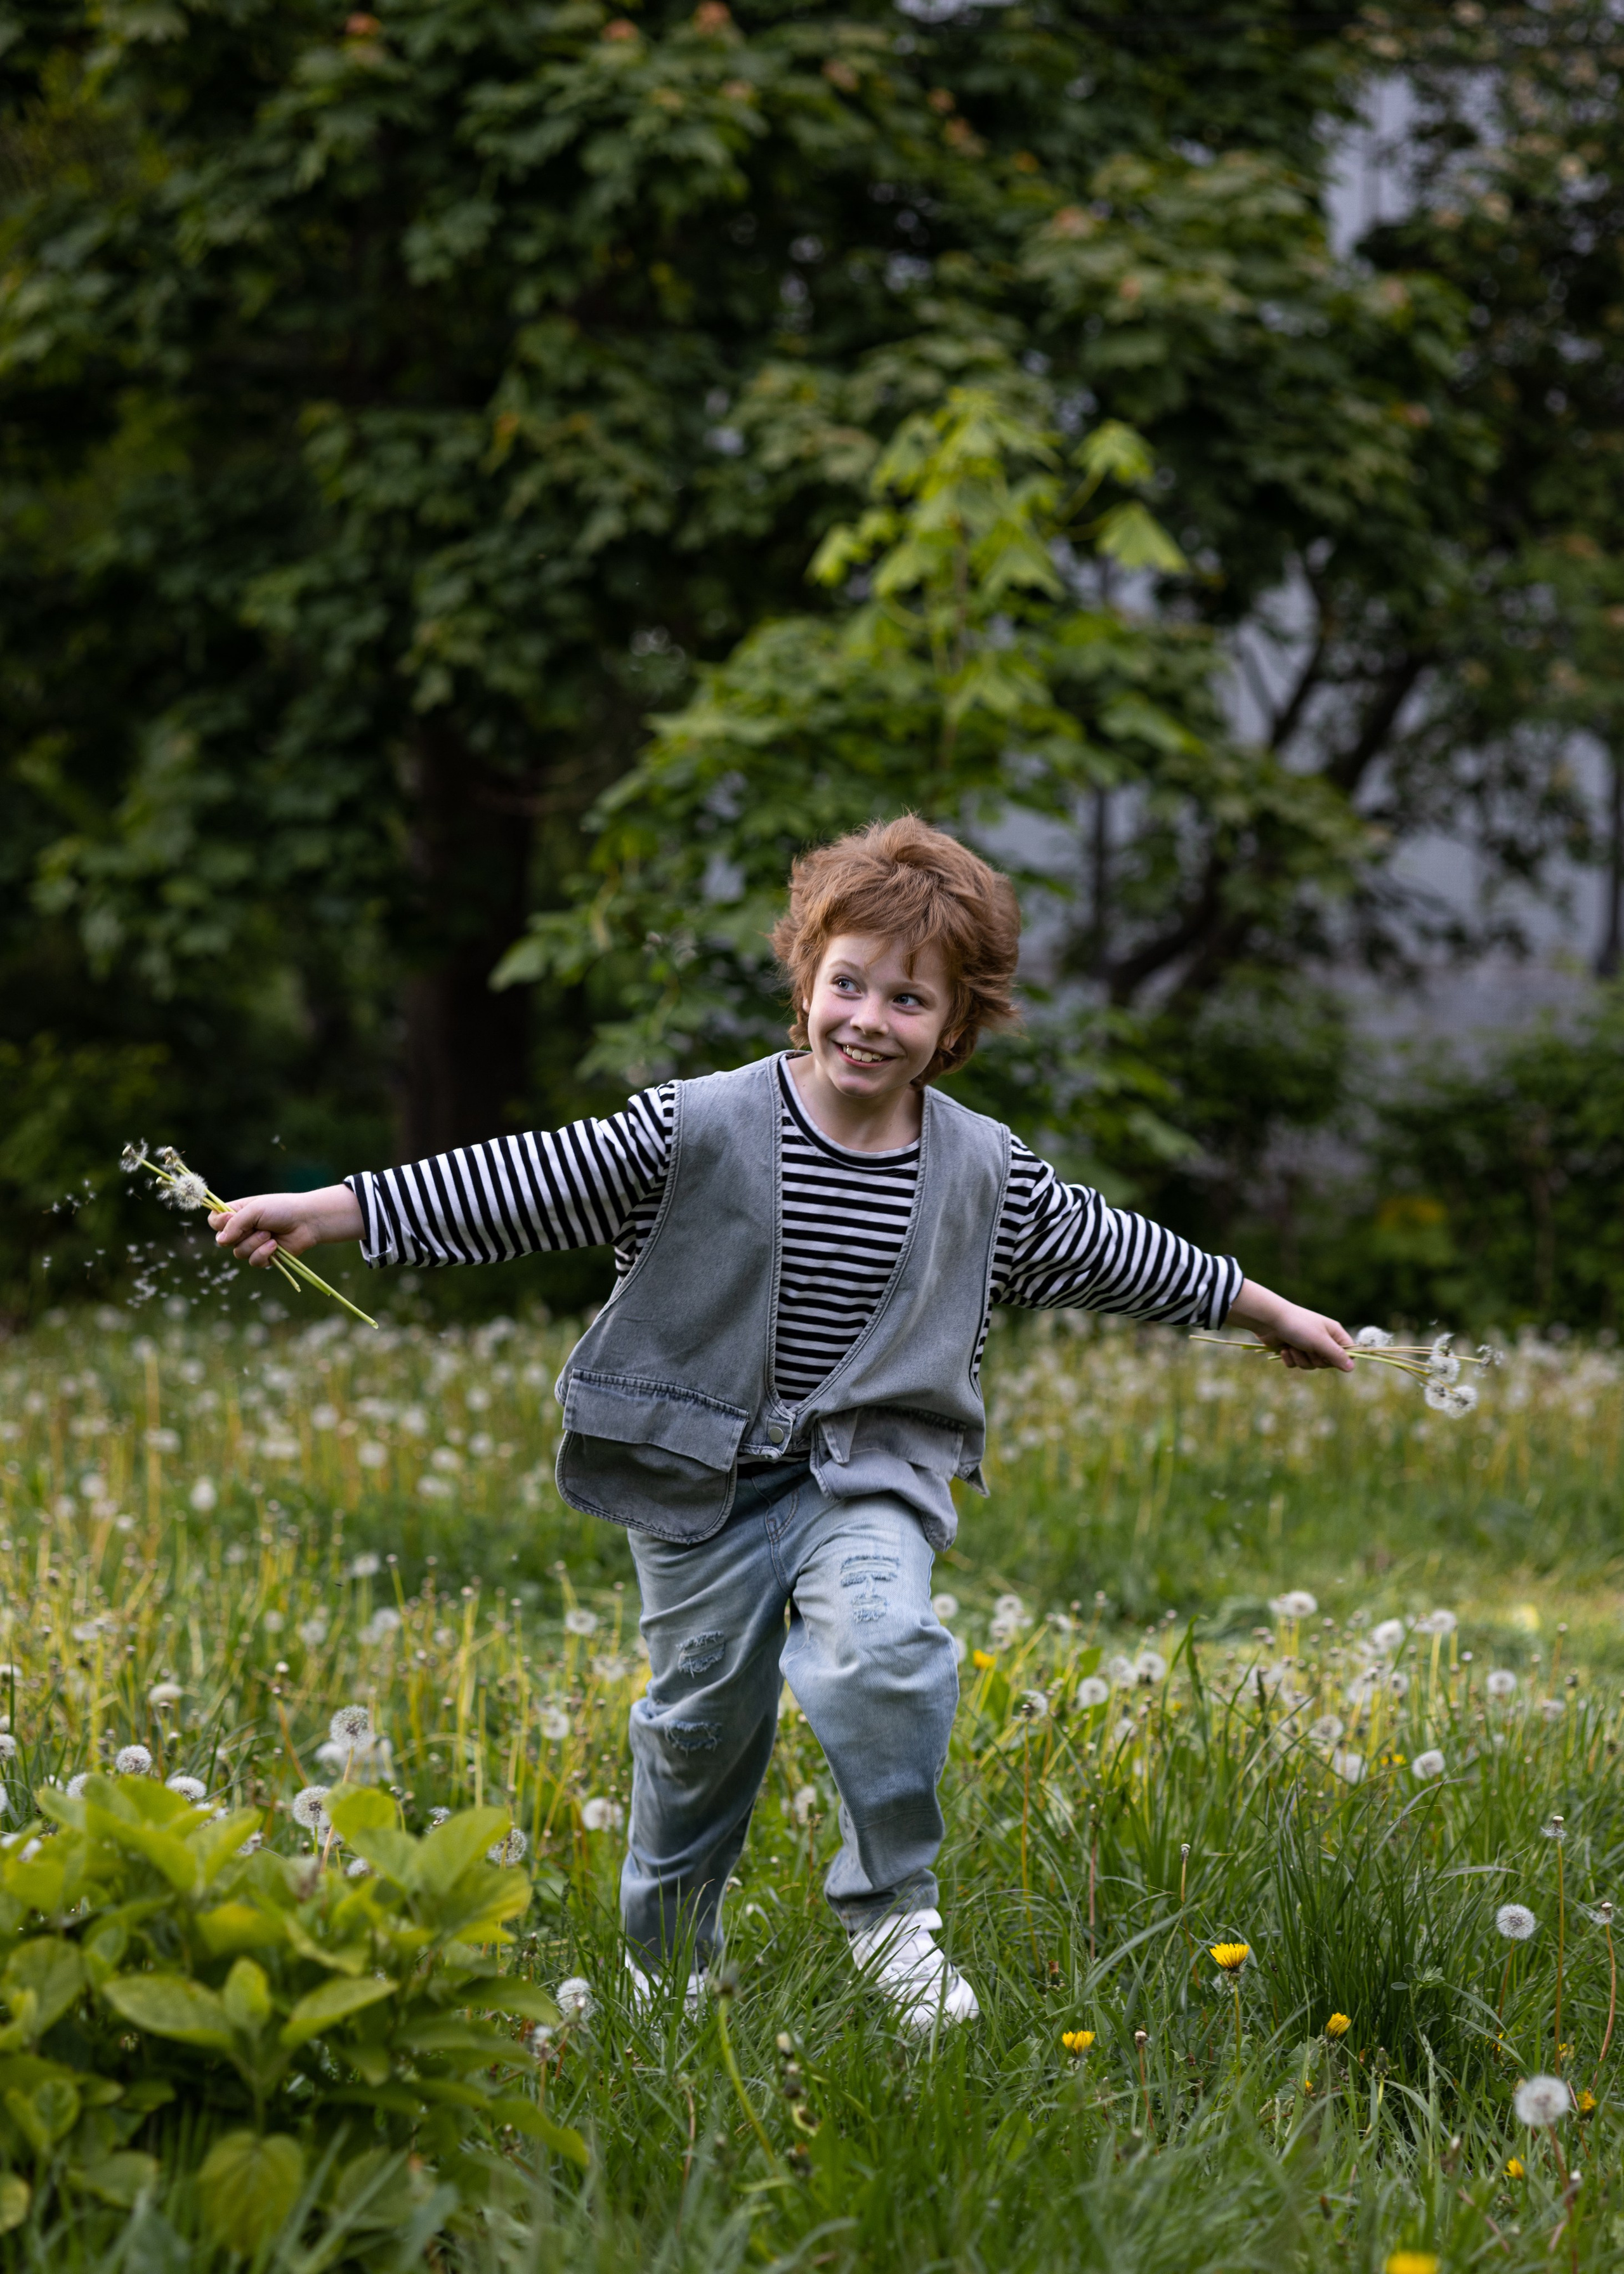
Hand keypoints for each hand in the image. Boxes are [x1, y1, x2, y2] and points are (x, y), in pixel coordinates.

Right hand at [209, 1183, 362, 1267]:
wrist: (307, 1221)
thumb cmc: (281, 1209)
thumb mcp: (255, 1210)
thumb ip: (235, 1224)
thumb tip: (220, 1241)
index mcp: (237, 1213)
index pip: (215, 1221)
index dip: (219, 1223)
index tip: (229, 1218)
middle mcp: (243, 1229)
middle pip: (224, 1241)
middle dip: (241, 1235)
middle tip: (258, 1226)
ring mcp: (253, 1244)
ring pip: (239, 1253)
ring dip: (254, 1243)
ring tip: (270, 1234)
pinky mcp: (265, 1257)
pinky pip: (253, 1261)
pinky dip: (263, 1253)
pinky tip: (275, 1245)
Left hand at [1226, 1279, 1353, 1371]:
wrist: (1268, 1319)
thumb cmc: (1298, 1326)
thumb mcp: (1320, 1341)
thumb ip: (1336, 1355)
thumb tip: (1352, 1368)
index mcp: (1333, 1333)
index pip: (1348, 1352)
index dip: (1341, 1359)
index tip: (1329, 1358)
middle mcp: (1322, 1339)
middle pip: (1327, 1363)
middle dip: (1314, 1359)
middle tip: (1307, 1349)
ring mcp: (1307, 1345)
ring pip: (1311, 1365)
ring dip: (1300, 1359)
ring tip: (1292, 1347)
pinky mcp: (1293, 1350)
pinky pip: (1296, 1364)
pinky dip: (1290, 1359)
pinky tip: (1283, 1349)